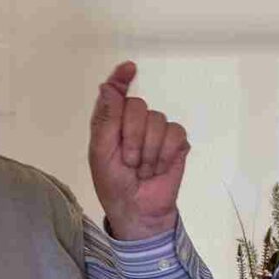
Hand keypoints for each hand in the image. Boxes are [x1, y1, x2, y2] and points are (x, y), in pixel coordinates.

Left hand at [87, 62, 189, 242]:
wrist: (138, 210)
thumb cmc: (114, 184)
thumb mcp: (101, 154)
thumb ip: (105, 119)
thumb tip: (107, 86)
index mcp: (112, 122)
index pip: (117, 92)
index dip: (121, 78)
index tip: (129, 68)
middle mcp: (135, 121)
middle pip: (138, 106)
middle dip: (133, 138)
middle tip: (129, 163)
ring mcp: (157, 131)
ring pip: (158, 121)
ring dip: (149, 152)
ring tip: (143, 170)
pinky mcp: (176, 143)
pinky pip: (175, 134)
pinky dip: (165, 155)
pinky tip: (159, 168)